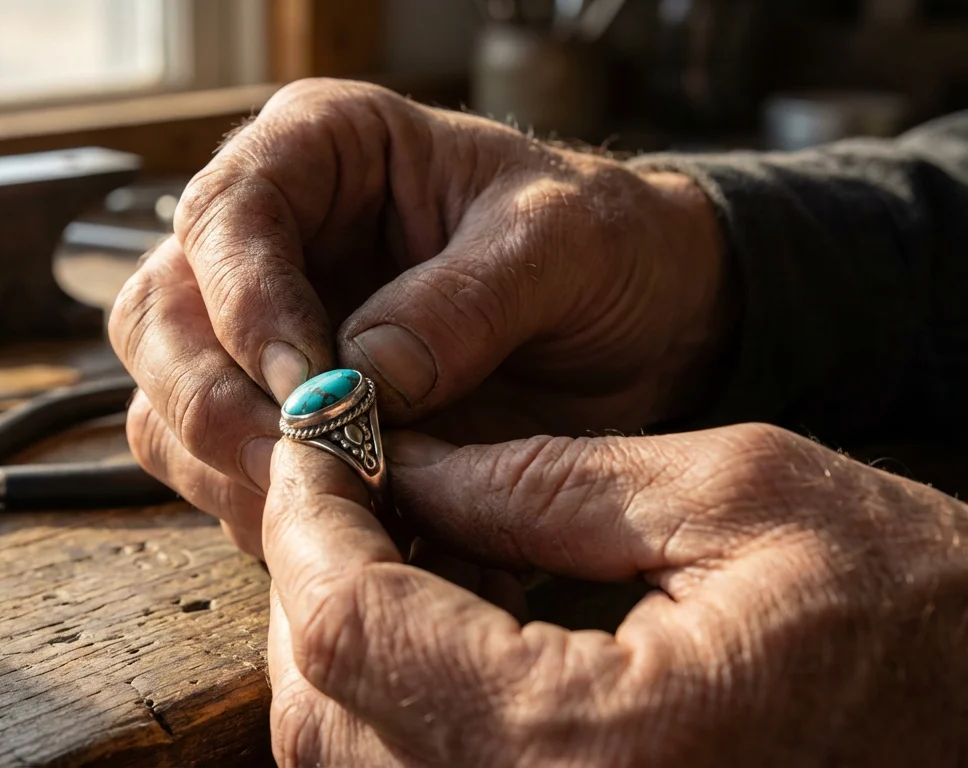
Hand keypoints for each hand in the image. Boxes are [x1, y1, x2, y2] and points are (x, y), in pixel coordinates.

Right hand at [110, 78, 729, 555]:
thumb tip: (358, 383)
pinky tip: (340, 527)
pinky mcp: (278, 413)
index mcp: (319, 150)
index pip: (224, 216)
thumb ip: (463, 301)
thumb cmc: (605, 247)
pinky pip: (217, 470)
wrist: (646, 322)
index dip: (247, 306)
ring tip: (334, 508)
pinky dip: (261, 510)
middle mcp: (269, 238)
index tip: (308, 388)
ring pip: (168, 404)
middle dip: (216, 404)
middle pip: (160, 319)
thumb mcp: (562, 244)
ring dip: (232, 470)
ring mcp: (262, 331)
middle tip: (302, 467)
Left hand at [263, 424, 967, 765]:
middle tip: (342, 481)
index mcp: (595, 747)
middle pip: (325, 708)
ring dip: (344, 636)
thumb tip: (397, 462)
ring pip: (348, 755)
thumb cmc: (914, 609)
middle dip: (312, 576)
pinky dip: (392, 694)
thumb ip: (540, 479)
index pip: (355, 629)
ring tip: (390, 536)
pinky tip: (434, 614)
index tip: (313, 435)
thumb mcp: (740, 497)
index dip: (307, 517)